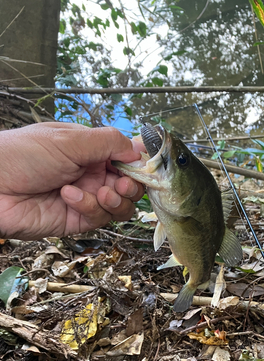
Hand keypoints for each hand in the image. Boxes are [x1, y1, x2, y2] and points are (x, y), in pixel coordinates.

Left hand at [0, 122, 144, 239]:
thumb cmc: (21, 154)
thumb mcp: (68, 140)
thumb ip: (108, 142)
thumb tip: (139, 149)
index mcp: (90, 150)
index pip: (126, 158)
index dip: (138, 164)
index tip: (144, 168)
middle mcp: (91, 174)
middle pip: (130, 185)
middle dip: (131, 186)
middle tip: (122, 184)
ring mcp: (85, 198)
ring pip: (120, 206)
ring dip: (115, 200)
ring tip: (100, 192)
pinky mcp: (76, 220)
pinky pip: (99, 218)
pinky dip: (89, 207)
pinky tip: (68, 196)